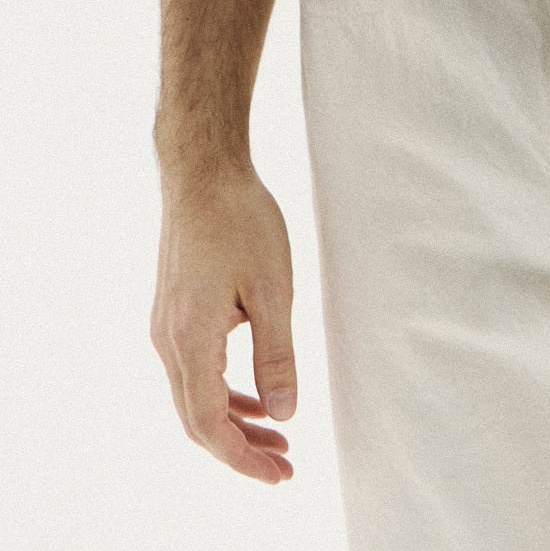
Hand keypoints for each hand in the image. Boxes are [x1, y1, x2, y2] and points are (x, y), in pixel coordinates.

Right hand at [151, 163, 297, 483]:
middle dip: (241, 448)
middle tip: (285, 465)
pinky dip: (224, 392)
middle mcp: (168, 341)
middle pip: (198, 420)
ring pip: (195, 397)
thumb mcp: (273, 289)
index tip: (280, 472)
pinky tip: (255, 395)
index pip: (209, 424)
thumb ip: (277, 356)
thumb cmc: (240, 220)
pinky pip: (195, 371)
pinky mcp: (174, 314)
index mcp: (191, 340)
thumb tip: (284, 413)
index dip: (243, 457)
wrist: (203, 174)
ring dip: (234, 422)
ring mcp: (166, 328)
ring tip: (277, 437)